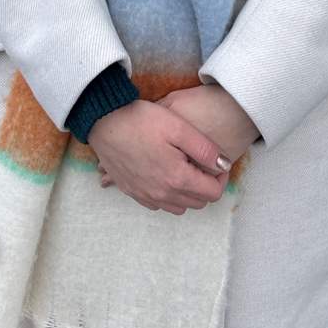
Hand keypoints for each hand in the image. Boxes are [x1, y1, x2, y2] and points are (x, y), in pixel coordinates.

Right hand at [99, 85, 258, 190]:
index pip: (213, 193)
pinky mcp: (132, 192)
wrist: (103, 122)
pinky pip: (159, 204)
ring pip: (179, 206)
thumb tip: (224, 165)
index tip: (218, 161)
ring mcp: (145, 195)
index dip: (222, 178)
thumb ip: (205, 149)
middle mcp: (161, 194)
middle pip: (198, 203)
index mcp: (177, 179)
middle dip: (207, 185)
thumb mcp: (179, 127)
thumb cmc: (141, 120)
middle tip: (203, 163)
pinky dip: (169, 195)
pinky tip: (166, 173)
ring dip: (189, 193)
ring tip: (186, 168)